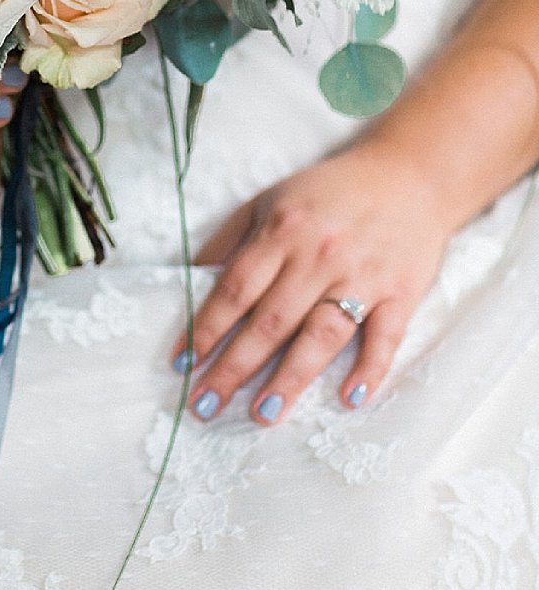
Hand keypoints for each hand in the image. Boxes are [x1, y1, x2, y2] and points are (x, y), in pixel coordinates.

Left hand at [175, 143, 454, 424]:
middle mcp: (319, 256)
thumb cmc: (328, 194)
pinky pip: (384, 337)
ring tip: (263, 413)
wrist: (408, 177)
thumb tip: (189, 280)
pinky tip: (348, 399)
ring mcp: (362, 276)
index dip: (206, 328)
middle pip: (270, 320)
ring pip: (321, 335)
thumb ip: (230, 241)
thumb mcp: (268, 202)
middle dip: (235, 367)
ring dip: (291, 378)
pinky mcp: (401, 292)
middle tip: (207, 406)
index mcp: (281, 231)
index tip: (182, 364)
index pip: (234, 289)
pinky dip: (369, 369)